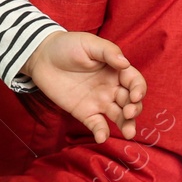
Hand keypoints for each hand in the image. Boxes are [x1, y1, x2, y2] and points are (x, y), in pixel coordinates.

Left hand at [20, 31, 147, 142]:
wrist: (42, 57)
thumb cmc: (68, 45)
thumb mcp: (89, 44)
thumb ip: (108, 52)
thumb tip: (125, 64)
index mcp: (116, 70)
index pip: (135, 82)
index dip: (139, 89)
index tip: (134, 95)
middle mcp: (111, 88)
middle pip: (130, 102)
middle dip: (134, 109)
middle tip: (128, 112)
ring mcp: (99, 102)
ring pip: (119, 116)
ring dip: (127, 125)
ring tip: (128, 133)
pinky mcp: (85, 112)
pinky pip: (97, 125)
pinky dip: (102, 132)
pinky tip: (101, 137)